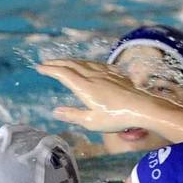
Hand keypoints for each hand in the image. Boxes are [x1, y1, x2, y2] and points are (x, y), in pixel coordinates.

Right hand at [35, 58, 161, 132]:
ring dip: (71, 61)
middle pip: (72, 65)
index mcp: (85, 88)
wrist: (143, 108)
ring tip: (64, 62)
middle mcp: (93, 77)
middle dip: (57, 62)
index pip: (63, 74)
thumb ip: (73, 115)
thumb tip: (55, 111)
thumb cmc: (117, 118)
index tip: (39, 67)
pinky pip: (97, 64)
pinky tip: (88, 65)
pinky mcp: (116, 75)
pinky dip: (87, 63)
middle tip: (46, 63)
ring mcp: (105, 74)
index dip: (50, 69)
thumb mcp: (91, 122)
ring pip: (84, 62)